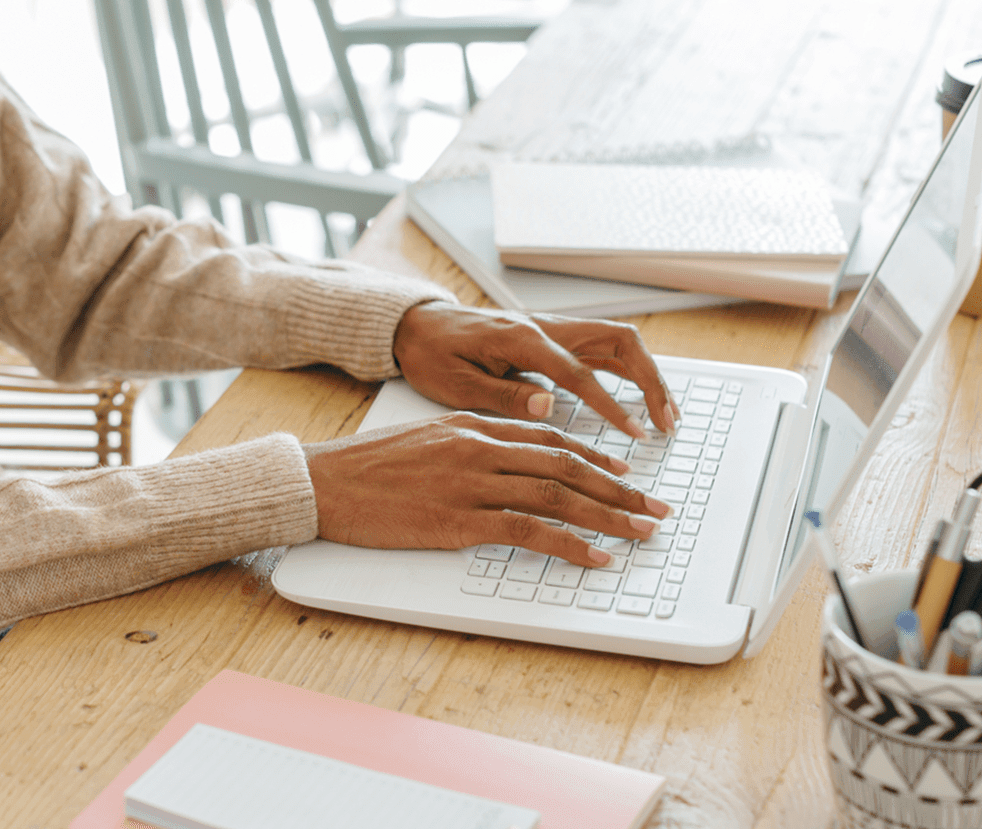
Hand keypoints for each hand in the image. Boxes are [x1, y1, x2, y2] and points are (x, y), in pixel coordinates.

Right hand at [304, 412, 672, 566]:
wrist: (326, 482)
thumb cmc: (368, 466)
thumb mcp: (426, 439)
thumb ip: (471, 444)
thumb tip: (506, 461)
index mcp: (475, 425)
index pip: (551, 438)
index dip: (597, 457)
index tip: (626, 475)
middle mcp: (482, 447)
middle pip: (568, 464)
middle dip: (620, 488)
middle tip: (655, 506)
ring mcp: (473, 482)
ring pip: (558, 495)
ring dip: (609, 516)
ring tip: (642, 531)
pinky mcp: (460, 519)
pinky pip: (528, 531)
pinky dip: (569, 544)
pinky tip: (595, 556)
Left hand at [392, 302, 679, 438]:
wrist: (417, 326)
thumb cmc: (431, 354)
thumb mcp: (455, 383)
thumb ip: (503, 395)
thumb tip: (548, 407)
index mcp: (522, 338)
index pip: (580, 372)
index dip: (611, 403)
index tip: (635, 432)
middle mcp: (545, 328)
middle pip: (618, 342)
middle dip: (650, 379)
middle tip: (667, 420)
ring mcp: (552, 331)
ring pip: (616, 343)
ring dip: (646, 374)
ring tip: (666, 413)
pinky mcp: (551, 340)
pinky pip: (601, 351)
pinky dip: (627, 373)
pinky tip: (638, 399)